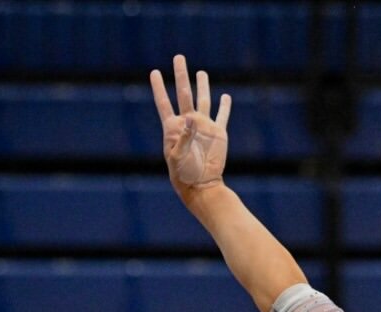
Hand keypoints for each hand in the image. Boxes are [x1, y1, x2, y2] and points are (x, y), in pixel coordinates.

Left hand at [150, 55, 231, 194]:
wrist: (202, 185)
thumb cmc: (184, 174)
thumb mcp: (179, 156)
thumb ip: (184, 136)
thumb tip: (190, 117)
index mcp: (173, 128)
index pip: (164, 102)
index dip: (159, 87)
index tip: (155, 72)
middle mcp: (188, 124)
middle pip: (184, 94)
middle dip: (182, 75)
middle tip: (179, 57)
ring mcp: (204, 127)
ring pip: (203, 101)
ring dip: (202, 86)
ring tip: (201, 72)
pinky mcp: (218, 134)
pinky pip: (222, 117)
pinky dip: (225, 107)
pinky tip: (225, 97)